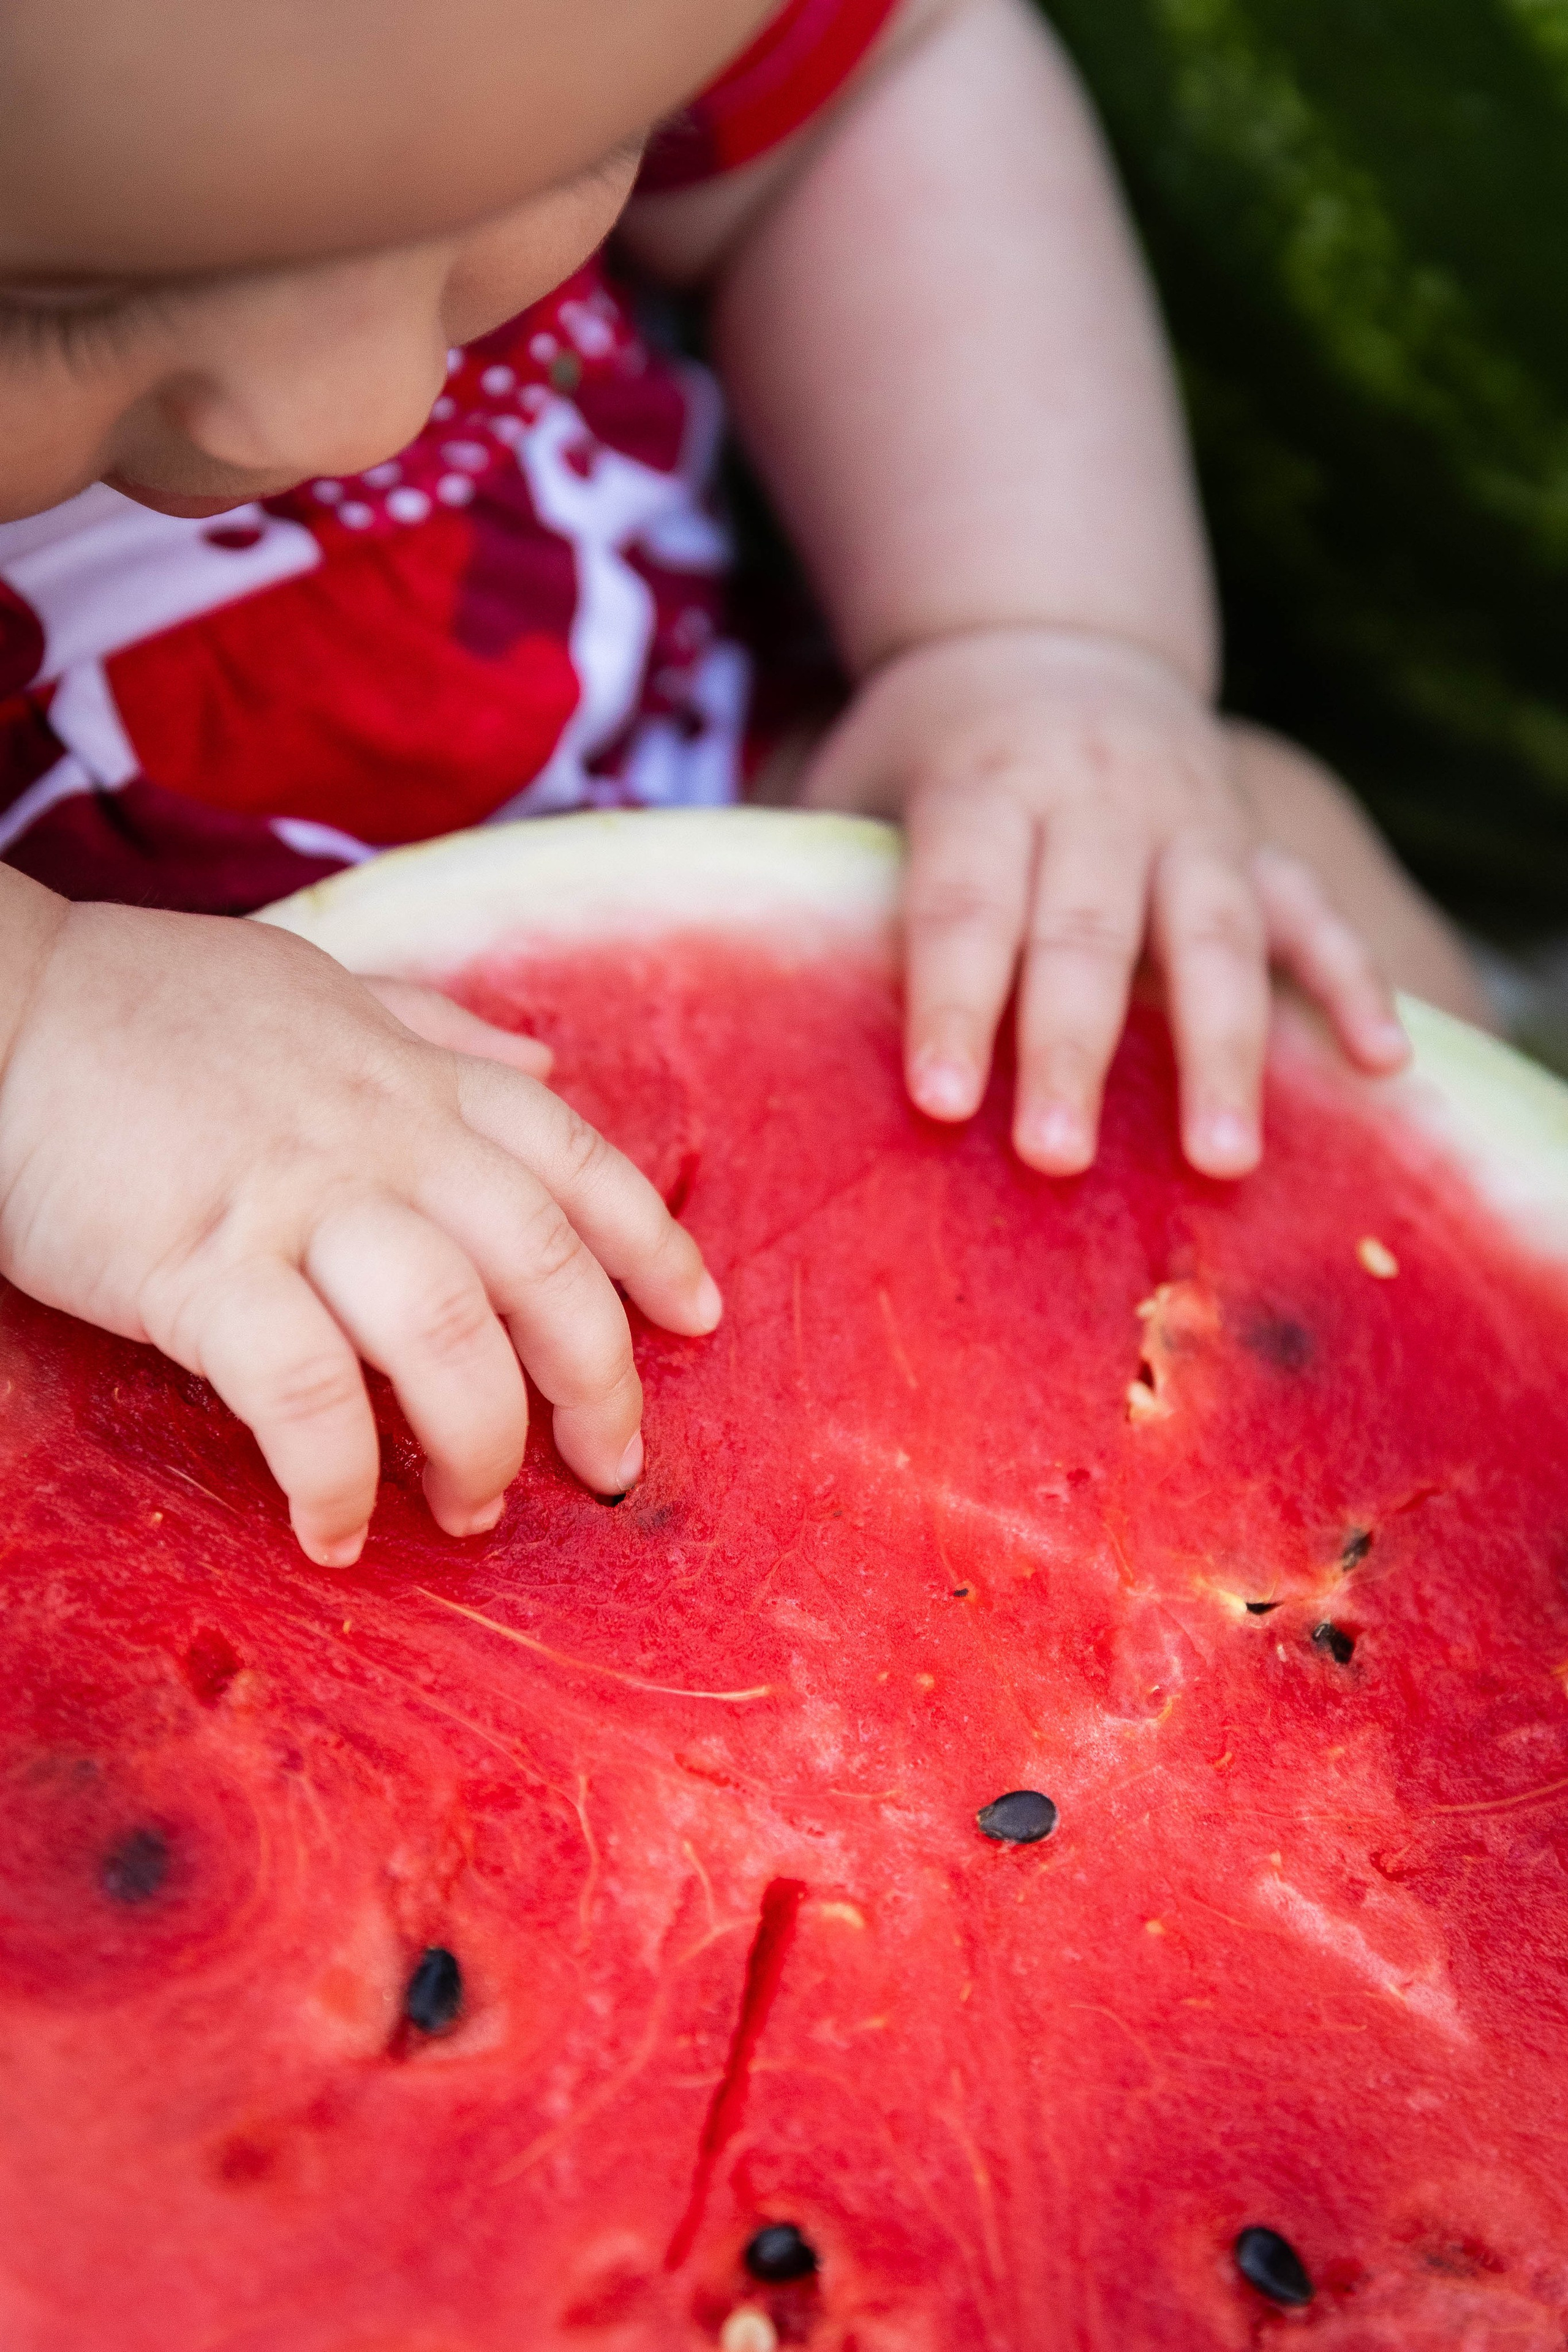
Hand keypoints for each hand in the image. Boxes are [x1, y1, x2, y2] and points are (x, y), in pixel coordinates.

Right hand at [0, 901, 719, 1564]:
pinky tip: (335, 1530)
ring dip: (479, 1441)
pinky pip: (304, 1392)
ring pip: (447, 1332)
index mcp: (417, 1078)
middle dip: (597, 1379)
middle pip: (539, 1266)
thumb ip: (436, 1032)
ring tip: (470, 1512)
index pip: (577, 1163)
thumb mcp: (320, 987)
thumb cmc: (149, 1006)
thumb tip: (542, 1063)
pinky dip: (336, 1474)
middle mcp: (383, 1137)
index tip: (700, 1322)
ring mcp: (296, 1199)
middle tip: (607, 1467)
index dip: (652, 1247)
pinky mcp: (201, 1264)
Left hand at [802, 626, 1409, 1175]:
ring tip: (1220, 1160)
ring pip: (1213, 934)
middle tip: (1058, 1159)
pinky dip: (1352, 984)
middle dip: (1074, 1048)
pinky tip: (1384, 1069)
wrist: (1047, 633)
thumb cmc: (924, 745)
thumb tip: (692, 961)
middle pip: (1085, 932)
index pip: (964, 902)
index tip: (943, 1101)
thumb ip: (806, 862)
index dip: (954, 1001)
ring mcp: (1189, 818)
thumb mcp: (851, 772)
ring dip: (1223, 1048)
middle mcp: (1092, 798)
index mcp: (981, 784)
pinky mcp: (1255, 839)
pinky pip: (1314, 912)